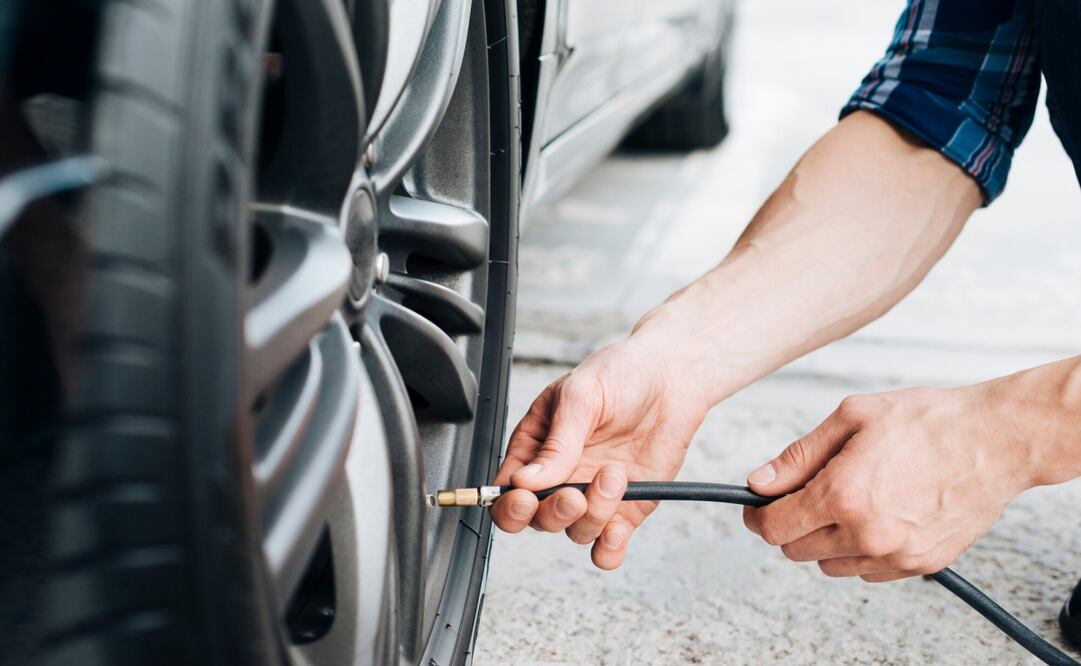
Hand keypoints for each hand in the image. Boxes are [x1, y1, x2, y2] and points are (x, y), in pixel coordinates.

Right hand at [490, 338, 708, 568]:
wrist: (673, 378)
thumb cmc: (621, 375)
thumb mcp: (581, 396)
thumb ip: (556, 442)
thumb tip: (525, 480)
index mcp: (536, 447)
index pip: (506, 490)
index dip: (509, 504)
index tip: (526, 497)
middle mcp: (561, 476)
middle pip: (537, 519)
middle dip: (553, 512)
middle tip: (574, 493)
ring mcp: (592, 495)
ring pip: (574, 532)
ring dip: (593, 515)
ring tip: (615, 475)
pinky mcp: (626, 509)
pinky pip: (608, 546)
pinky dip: (609, 549)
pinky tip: (616, 531)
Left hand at [742, 385, 1036, 581]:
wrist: (996, 439)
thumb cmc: (928, 421)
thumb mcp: (851, 418)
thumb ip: (799, 456)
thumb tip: (760, 482)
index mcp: (843, 494)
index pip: (774, 526)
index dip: (757, 514)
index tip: (758, 505)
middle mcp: (866, 532)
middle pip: (796, 549)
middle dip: (791, 523)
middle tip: (807, 493)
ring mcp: (895, 554)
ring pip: (830, 565)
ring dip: (825, 539)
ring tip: (850, 499)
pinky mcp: (921, 564)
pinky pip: (867, 571)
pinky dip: (860, 550)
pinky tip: (877, 514)